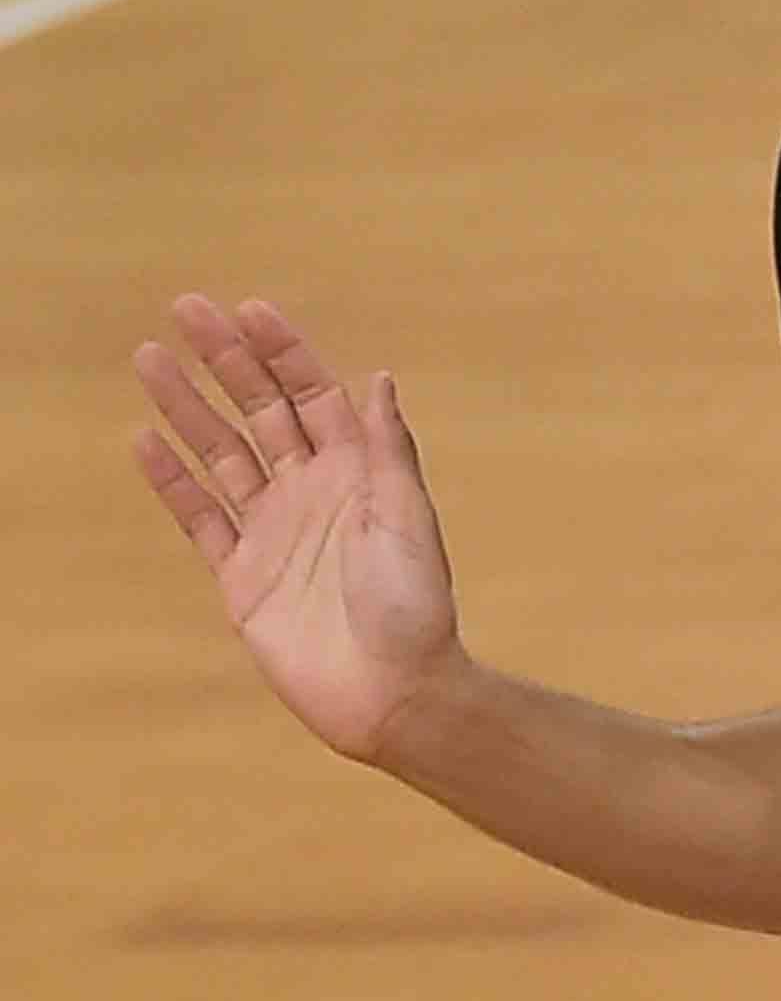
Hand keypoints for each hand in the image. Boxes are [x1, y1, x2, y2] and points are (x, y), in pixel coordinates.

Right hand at [129, 297, 465, 764]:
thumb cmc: (414, 606)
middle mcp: (313, 490)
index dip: (283, 351)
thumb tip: (377, 378)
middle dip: (225, 360)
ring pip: (220, 452)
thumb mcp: (407, 517)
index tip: (248, 309)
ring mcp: (273, 529)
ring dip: (186, 406)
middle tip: (184, 309)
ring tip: (149, 358)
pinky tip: (145, 440)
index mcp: (359, 470)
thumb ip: (386, 448)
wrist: (391, 691)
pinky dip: (172, 480)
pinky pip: (200, 516)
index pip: (313, 394)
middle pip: (259, 410)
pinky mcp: (242, 574)